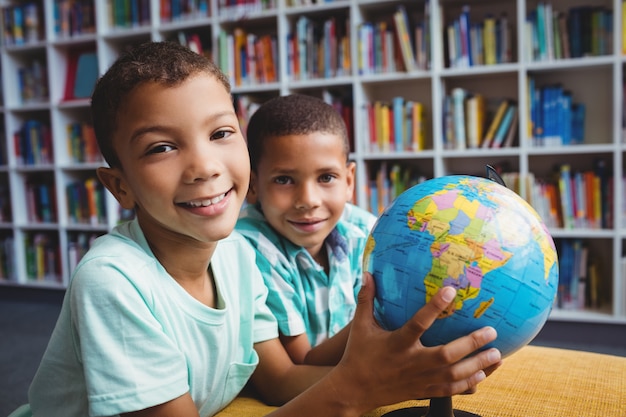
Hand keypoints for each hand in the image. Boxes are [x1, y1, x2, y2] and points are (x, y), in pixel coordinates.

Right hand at [329, 272, 501, 412]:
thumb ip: (366, 299)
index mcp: (397, 344)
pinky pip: (451, 390)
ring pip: (454, 375)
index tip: (451, 291)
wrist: (354, 390)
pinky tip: (483, 374)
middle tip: (491, 331)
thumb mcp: (360, 326)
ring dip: (478, 365)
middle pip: (446, 354)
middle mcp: (411, 362)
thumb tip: (368, 274)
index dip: (434, 307)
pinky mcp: (423, 391)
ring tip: (497, 354)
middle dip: (471, 343)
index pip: (418, 323)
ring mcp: (419, 379)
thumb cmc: (358, 354)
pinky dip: (469, 383)